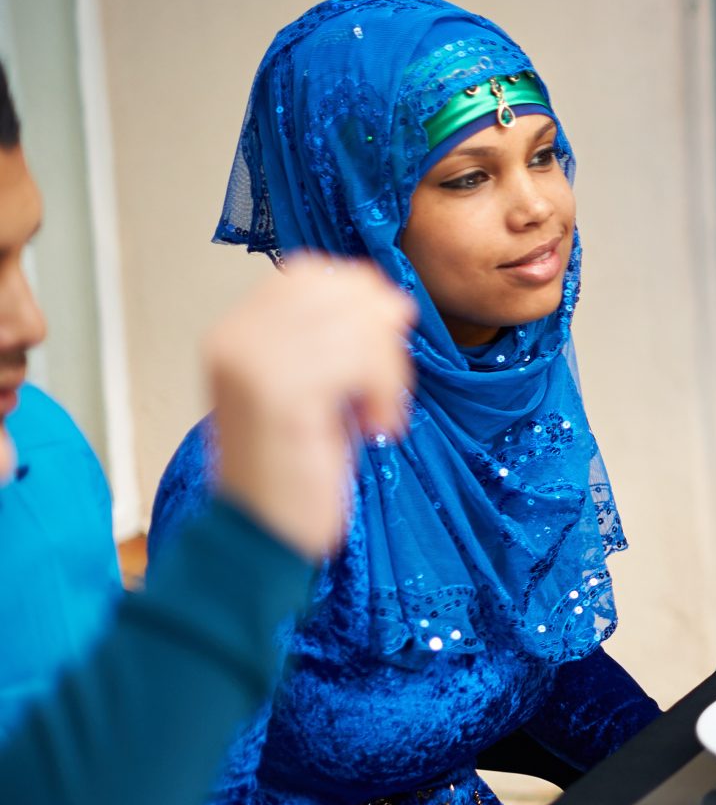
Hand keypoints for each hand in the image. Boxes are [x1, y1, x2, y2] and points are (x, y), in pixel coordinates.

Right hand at [205, 256, 413, 558]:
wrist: (264, 532)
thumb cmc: (296, 463)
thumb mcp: (312, 382)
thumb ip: (335, 335)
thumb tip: (393, 298)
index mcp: (234, 330)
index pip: (309, 271)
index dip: (359, 296)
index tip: (378, 344)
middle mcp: (234, 339)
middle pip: (341, 290)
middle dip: (383, 334)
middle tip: (383, 385)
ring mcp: (252, 366)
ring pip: (358, 324)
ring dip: (388, 371)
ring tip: (376, 414)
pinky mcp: (280, 397)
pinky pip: (359, 360)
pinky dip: (385, 393)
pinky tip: (375, 428)